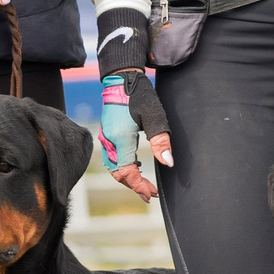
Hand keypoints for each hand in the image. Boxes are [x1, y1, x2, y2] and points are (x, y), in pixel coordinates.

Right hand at [99, 66, 172, 201]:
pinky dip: (123, 168)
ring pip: (114, 168)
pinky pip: (112, 159)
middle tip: (150, 194)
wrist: (121, 78)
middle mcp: (109, 142)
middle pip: (119, 174)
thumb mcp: (155, 117)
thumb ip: (161, 141)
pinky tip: (135, 167)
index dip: (140, 185)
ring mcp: (106, 139)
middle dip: (134, 186)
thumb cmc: (139, 95)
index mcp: (120, 139)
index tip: (152, 193)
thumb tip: (168, 163)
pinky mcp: (106, 135)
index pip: (127, 172)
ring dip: (128, 178)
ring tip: (143, 185)